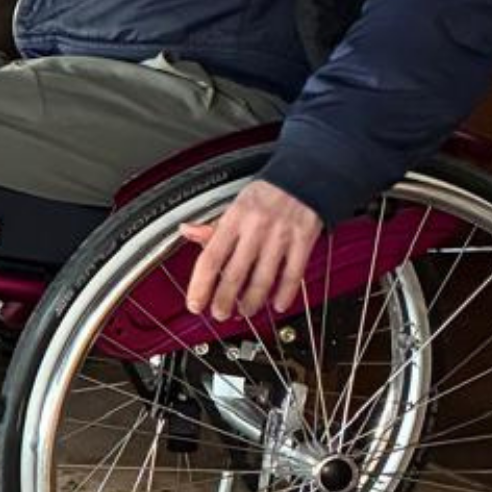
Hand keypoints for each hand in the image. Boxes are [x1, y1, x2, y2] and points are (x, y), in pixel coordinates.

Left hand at [179, 179, 321, 321]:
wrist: (304, 177)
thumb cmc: (266, 195)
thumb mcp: (235, 205)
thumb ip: (213, 226)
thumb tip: (186, 231)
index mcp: (234, 220)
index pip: (210, 258)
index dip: (200, 286)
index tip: (195, 304)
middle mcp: (255, 229)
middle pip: (235, 274)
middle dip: (224, 300)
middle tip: (219, 314)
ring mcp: (280, 237)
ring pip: (263, 279)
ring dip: (251, 302)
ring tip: (244, 311)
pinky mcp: (302, 241)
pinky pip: (292, 274)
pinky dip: (284, 293)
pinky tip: (276, 304)